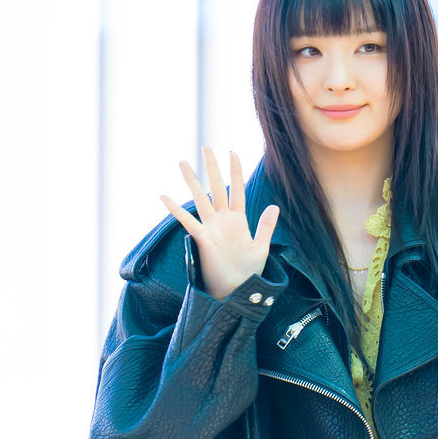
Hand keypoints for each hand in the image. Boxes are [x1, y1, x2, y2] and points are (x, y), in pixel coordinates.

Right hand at [160, 147, 279, 299]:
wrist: (236, 291)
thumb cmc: (248, 272)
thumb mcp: (261, 247)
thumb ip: (266, 226)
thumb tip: (273, 205)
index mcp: (238, 220)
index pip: (237, 190)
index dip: (235, 172)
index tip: (232, 153)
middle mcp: (222, 220)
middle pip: (216, 188)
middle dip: (212, 168)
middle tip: (206, 147)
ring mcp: (210, 228)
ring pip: (200, 198)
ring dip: (192, 180)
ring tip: (182, 162)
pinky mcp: (202, 238)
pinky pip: (187, 221)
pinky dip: (175, 209)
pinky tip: (164, 196)